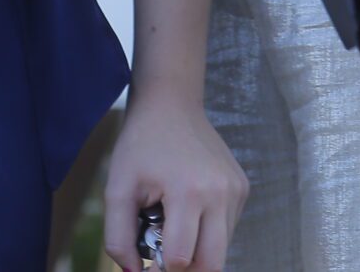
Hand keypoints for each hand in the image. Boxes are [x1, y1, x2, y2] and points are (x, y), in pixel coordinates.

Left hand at [103, 93, 244, 270]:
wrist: (172, 105)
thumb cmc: (141, 146)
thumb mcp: (117, 190)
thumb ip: (118, 239)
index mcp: (189, 192)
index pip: (181, 260)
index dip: (159, 270)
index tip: (145, 263)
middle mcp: (221, 193)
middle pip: (212, 264)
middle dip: (185, 270)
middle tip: (162, 258)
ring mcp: (236, 190)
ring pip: (222, 248)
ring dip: (197, 251)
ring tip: (173, 225)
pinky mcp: (242, 188)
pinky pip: (227, 229)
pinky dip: (207, 233)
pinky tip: (188, 211)